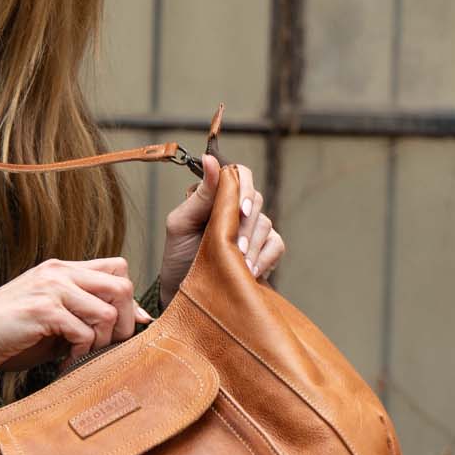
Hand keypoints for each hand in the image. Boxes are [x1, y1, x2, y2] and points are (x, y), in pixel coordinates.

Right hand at [0, 257, 149, 371]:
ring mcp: (51, 289)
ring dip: (102, 342)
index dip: (129, 299)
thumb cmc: (10, 333)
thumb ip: (85, 312)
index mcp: (62, 268)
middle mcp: (59, 272)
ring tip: (82, 357)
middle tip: (108, 347)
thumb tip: (133, 321)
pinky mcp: (44, 311)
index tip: (126, 326)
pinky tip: (65, 365)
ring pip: (107, 312)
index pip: (117, 268)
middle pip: (122, 286)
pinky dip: (80, 355)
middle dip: (124, 322)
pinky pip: (84, 333)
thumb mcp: (52, 315)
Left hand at [158, 155, 284, 306]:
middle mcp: (236, 209)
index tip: (240, 211)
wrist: (185, 295)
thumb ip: (200, 194)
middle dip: (246, 226)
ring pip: (266, 224)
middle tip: (235, 248)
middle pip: (256, 200)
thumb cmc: (178, 256)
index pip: (239, 176)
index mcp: (215, 196)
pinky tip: (251, 271)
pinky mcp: (263, 250)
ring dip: (253, 245)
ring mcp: (251, 229)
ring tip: (239, 264)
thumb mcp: (181, 223)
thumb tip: (210, 159)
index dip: (244, 189)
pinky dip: (265, 258)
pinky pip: (276, 245)